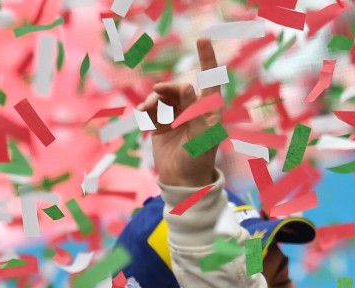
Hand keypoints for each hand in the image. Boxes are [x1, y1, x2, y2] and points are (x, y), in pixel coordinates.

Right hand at [138, 38, 221, 186]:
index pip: (210, 81)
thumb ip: (193, 110)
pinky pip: (152, 110)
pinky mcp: (162, 125)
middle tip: (159, 93)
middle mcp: (193, 111)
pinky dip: (148, 110)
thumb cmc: (198, 159)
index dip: (207, 59)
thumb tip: (187, 86)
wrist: (183, 181)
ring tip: (149, 110)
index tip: (202, 39)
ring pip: (163, 98)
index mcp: (209, 111)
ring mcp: (177, 117)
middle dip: (168, 88)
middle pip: (179, 88)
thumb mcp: (199, 134)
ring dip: (155, 100)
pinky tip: (144, 115)